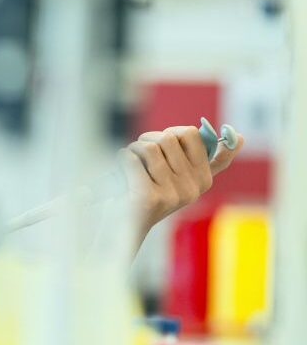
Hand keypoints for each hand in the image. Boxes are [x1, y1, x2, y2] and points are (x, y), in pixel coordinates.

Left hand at [120, 126, 244, 233]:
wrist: (126, 228)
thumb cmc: (151, 195)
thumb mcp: (181, 177)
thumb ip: (208, 159)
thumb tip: (241, 137)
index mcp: (204, 180)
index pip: (195, 136)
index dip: (173, 133)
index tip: (165, 142)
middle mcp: (193, 188)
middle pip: (168, 137)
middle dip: (147, 139)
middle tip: (139, 152)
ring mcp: (173, 195)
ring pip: (149, 147)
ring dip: (133, 149)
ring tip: (130, 162)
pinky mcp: (150, 199)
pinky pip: (132, 159)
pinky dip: (121, 159)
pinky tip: (121, 171)